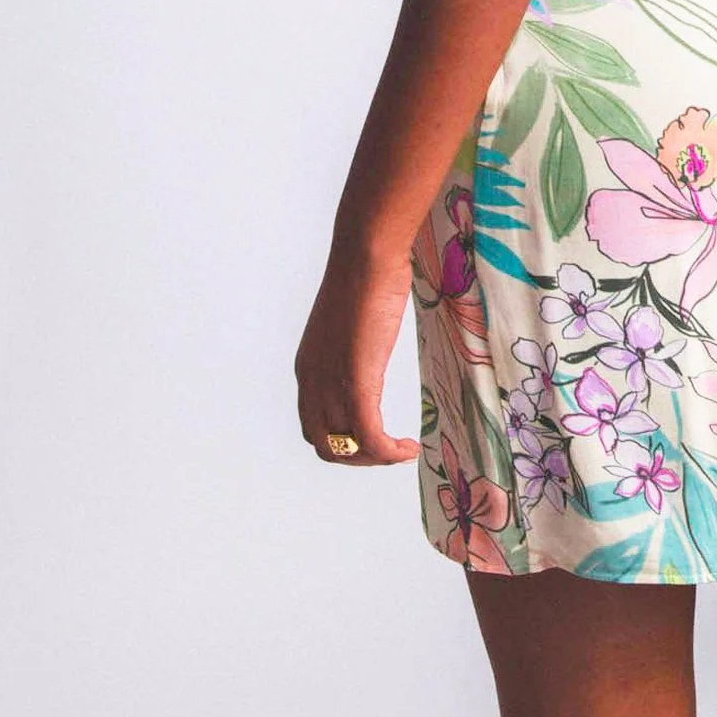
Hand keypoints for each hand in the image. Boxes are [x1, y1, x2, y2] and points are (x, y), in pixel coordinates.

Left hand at [294, 236, 420, 466]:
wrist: (366, 258)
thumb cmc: (366, 276)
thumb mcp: (351, 322)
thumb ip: (353, 345)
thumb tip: (369, 347)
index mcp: (307, 369)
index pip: (313, 425)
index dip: (342, 440)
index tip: (373, 436)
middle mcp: (311, 383)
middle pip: (325, 445)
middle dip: (357, 456)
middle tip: (388, 449)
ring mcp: (331, 385)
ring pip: (345, 448)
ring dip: (374, 458)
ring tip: (400, 450)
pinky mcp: (356, 384)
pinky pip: (369, 438)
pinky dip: (389, 452)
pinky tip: (408, 447)